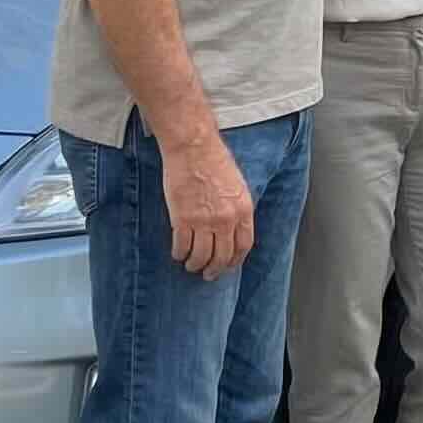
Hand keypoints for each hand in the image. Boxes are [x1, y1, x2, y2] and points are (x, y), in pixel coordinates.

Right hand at [159, 133, 255, 279]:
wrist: (194, 148)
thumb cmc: (214, 161)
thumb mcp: (237, 186)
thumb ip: (236, 209)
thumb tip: (232, 228)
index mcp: (243, 210)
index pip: (243, 246)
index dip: (235, 260)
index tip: (228, 266)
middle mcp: (226, 219)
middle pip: (222, 256)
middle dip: (215, 269)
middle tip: (208, 274)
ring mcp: (204, 221)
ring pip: (201, 256)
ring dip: (195, 264)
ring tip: (191, 265)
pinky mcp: (182, 219)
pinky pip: (181, 246)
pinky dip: (179, 254)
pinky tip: (178, 254)